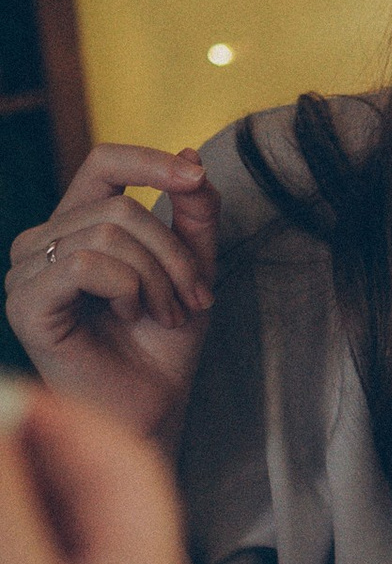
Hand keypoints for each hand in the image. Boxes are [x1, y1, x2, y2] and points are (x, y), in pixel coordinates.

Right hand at [6, 144, 217, 452]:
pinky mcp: (25, 304)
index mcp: (74, 224)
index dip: (149, 161)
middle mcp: (43, 241)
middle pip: (119, 207)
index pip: (103, 162)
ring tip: (166, 315)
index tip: (194, 177)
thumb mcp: (191, 267)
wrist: (153, 409)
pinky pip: (85, 264)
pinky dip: (126, 288)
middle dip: (172, 254)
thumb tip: (189, 154)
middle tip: (192, 300)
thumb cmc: (164, 344)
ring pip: (107, 233)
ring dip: (157, 277)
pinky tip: (131, 316)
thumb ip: (194, 213)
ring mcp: (27, 271)